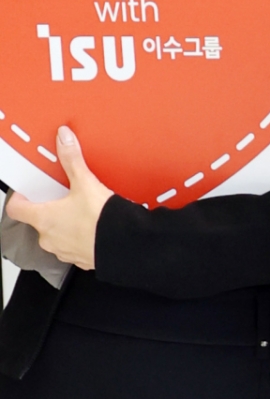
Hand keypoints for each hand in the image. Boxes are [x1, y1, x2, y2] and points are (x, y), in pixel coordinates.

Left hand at [5, 127, 111, 269]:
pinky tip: (93, 227)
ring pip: (55, 234)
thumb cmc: (101, 221)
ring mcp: (63, 251)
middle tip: (62, 197)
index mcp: (44, 218)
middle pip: (38, 220)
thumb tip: (64, 139)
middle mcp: (49, 238)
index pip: (16, 209)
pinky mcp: (80, 259)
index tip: (28, 191)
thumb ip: (72, 160)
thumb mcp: (85, 184)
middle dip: (48, 208)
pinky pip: (73, 246)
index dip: (20, 198)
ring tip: (81, 212)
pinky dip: (79, 237)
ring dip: (63, 224)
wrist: (126, 245)